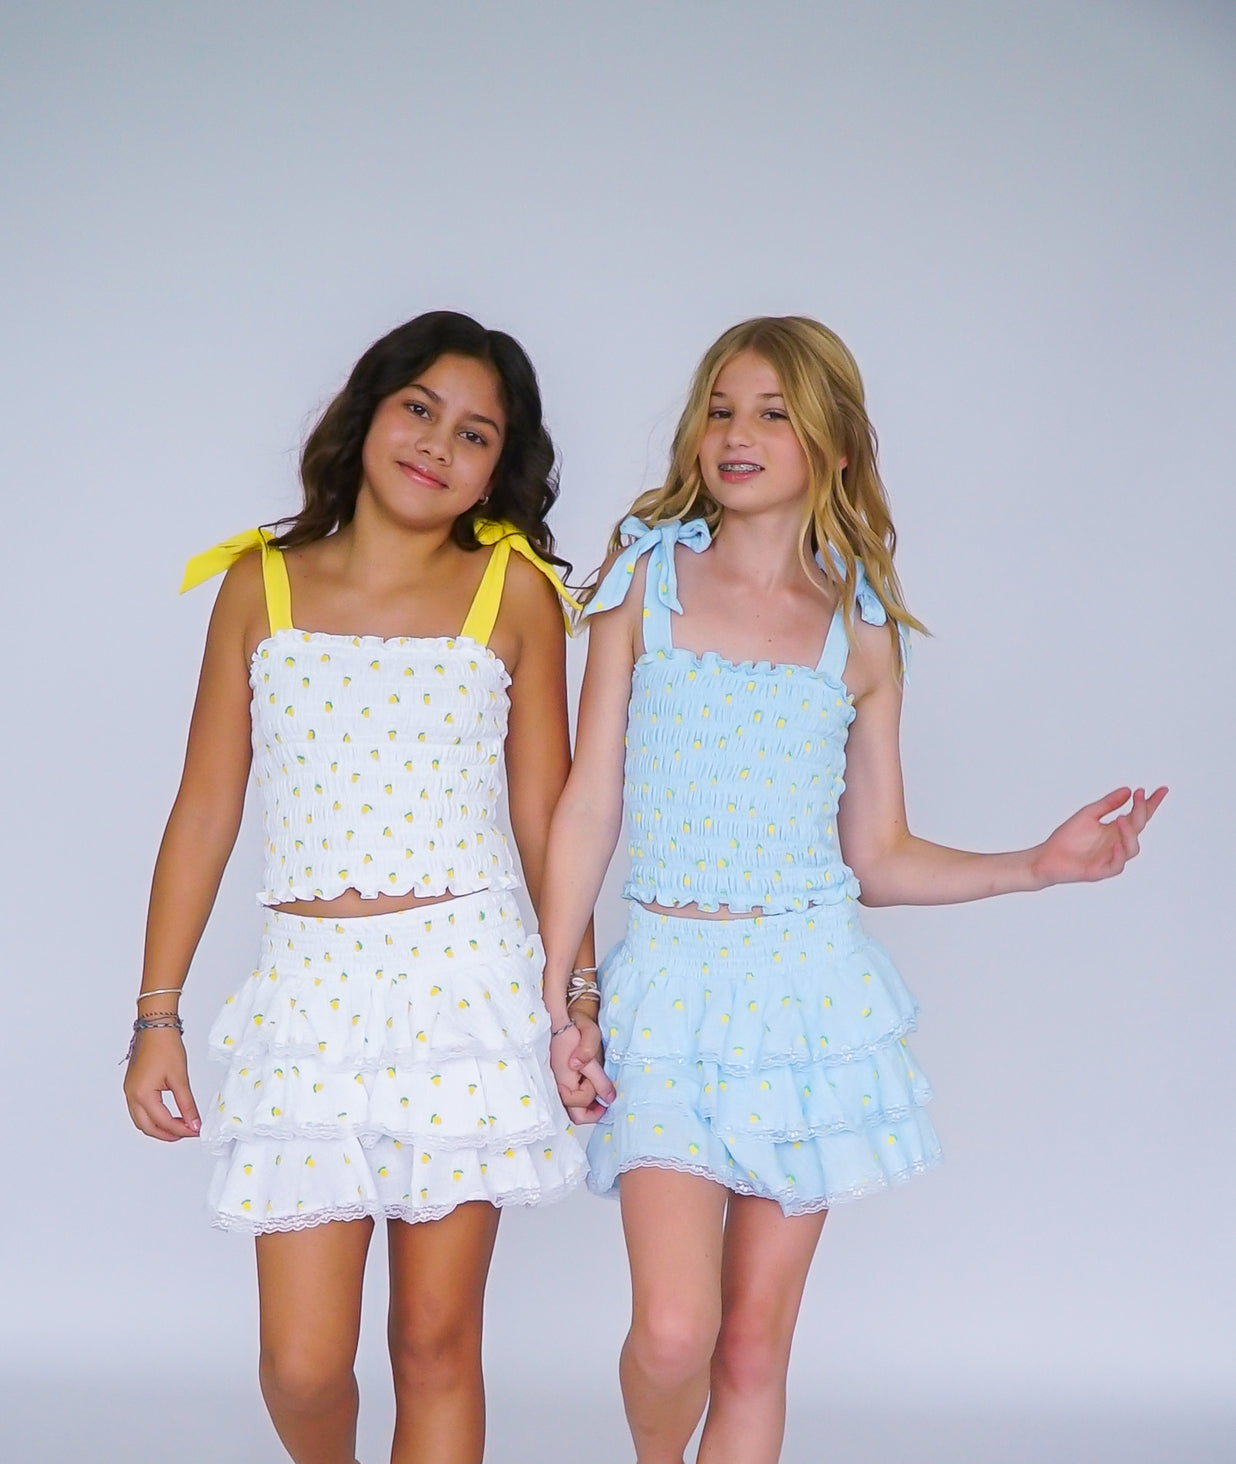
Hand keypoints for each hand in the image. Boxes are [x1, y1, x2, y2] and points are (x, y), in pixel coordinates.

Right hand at [124, 1027, 201, 1140]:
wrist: (155, 1027)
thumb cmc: (165, 1046)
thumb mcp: (180, 1077)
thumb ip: (187, 1103)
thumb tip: (194, 1122)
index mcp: (142, 1094)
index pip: (163, 1122)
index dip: (181, 1129)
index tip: (195, 1131)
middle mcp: (131, 1095)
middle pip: (147, 1127)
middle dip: (167, 1134)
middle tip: (187, 1133)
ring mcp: (129, 1091)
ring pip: (141, 1121)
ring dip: (158, 1128)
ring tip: (179, 1126)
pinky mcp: (131, 1087)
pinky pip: (139, 1111)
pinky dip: (152, 1118)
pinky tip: (167, 1115)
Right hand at [549, 1013, 614, 1123]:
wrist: (565, 1017)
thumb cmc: (576, 1030)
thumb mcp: (591, 1050)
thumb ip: (599, 1078)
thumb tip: (609, 1099)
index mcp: (563, 1082)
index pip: (581, 1106)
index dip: (595, 1096)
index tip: (603, 1083)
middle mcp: (557, 1086)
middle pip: (575, 1114)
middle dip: (592, 1110)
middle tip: (605, 1098)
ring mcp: (557, 1084)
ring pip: (573, 1107)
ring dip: (588, 1103)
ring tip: (600, 1089)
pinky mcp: (560, 1080)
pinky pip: (571, 1097)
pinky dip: (582, 1095)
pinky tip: (591, 1083)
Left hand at [1031, 785, 1167, 887]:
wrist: (1046, 857)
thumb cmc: (1067, 838)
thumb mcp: (1088, 814)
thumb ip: (1108, 803)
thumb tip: (1128, 790)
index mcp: (1115, 830)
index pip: (1139, 816)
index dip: (1150, 804)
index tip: (1162, 789)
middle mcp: (1118, 843)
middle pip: (1138, 828)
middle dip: (1142, 811)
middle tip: (1139, 796)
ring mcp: (1111, 858)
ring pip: (1132, 848)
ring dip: (1130, 833)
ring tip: (1122, 818)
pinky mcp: (1101, 871)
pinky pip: (1116, 865)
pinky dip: (1119, 854)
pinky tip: (1116, 842)